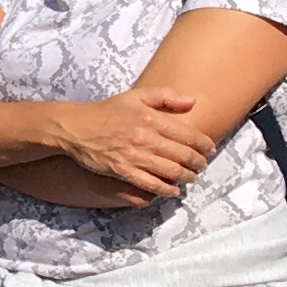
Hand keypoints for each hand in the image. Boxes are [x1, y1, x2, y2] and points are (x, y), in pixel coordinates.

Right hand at [47, 89, 215, 202]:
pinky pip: (150, 184)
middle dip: (198, 162)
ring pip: (171, 171)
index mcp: (151, 118)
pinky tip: (173, 191)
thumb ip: (165, 96)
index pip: (188, 134)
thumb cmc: (107, 111)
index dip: (204, 144)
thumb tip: (193, 101)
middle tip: (202, 165)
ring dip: (186, 176)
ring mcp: (134, 156)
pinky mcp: (123, 171)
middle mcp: (146, 138)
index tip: (210, 148)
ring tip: (191, 177)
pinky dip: (165, 189)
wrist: (76, 128)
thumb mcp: (135, 96)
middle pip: (183, 155)